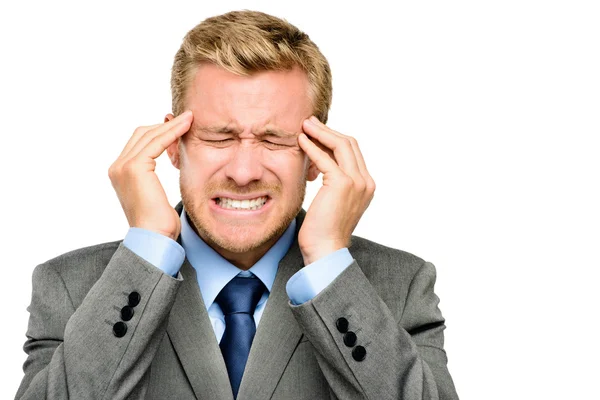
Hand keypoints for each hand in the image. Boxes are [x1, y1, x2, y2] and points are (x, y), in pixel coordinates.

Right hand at [108, 111, 192, 239]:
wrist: (154, 238)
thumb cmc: (160, 223)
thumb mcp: (156, 193)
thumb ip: (154, 176)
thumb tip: (170, 160)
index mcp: (119, 172)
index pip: (140, 142)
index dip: (160, 131)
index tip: (181, 125)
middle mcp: (117, 167)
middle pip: (142, 134)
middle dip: (165, 124)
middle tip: (188, 118)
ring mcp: (123, 166)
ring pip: (149, 135)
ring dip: (171, 125)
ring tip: (191, 118)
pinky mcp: (134, 167)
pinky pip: (156, 142)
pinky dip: (172, 132)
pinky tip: (187, 127)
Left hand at [297, 116, 375, 264]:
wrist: (325, 251)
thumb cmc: (323, 231)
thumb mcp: (332, 202)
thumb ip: (332, 183)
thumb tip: (316, 165)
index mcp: (366, 185)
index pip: (353, 152)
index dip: (334, 138)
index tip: (317, 132)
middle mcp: (366, 182)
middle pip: (350, 143)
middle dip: (328, 130)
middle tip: (309, 122)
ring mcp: (356, 182)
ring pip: (341, 145)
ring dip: (321, 132)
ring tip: (304, 125)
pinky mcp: (342, 184)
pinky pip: (325, 158)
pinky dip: (312, 146)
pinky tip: (300, 141)